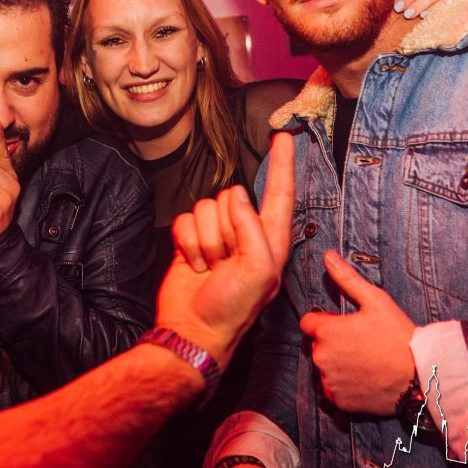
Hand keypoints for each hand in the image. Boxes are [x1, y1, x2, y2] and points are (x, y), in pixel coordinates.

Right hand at [161, 133, 293, 366]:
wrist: (192, 330)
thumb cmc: (232, 309)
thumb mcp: (258, 271)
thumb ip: (253, 229)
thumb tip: (238, 197)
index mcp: (272, 240)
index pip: (280, 192)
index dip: (282, 163)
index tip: (283, 136)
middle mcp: (246, 233)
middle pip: (232, 196)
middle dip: (224, 227)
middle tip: (226, 260)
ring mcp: (218, 236)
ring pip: (206, 207)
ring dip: (204, 240)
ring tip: (211, 267)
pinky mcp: (191, 240)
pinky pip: (184, 219)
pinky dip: (186, 243)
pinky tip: (193, 265)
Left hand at [299, 251, 415, 414]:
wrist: (420, 375)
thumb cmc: (399, 335)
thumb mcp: (375, 300)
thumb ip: (347, 279)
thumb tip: (327, 256)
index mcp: (326, 332)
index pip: (309, 322)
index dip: (325, 322)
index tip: (345, 325)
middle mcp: (322, 357)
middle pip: (317, 346)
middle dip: (332, 343)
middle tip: (361, 343)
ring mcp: (330, 382)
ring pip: (325, 368)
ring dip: (337, 364)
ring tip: (366, 361)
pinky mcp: (339, 401)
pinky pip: (334, 390)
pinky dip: (345, 386)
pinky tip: (365, 378)